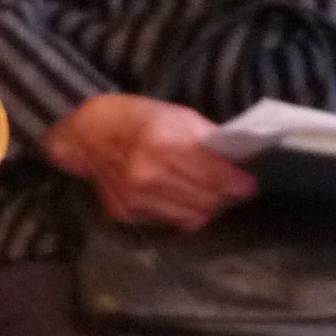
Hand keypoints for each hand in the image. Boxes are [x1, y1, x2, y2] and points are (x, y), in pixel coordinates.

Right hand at [45, 92, 257, 229]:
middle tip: (233, 190)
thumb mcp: (175, 114)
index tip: (249, 184)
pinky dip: (183, 213)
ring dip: (207, 208)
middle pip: (206, 199)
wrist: (86, 135)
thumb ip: (205, 137)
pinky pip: (169, 221)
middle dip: (225, 196)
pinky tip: (184, 200)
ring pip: (190, 217)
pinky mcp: (126, 212)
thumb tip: (236, 159)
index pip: (214, 174)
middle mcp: (148, 174)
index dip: (238, 183)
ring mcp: (135, 197)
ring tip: (212, 196)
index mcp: (163, 143)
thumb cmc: (135, 118)